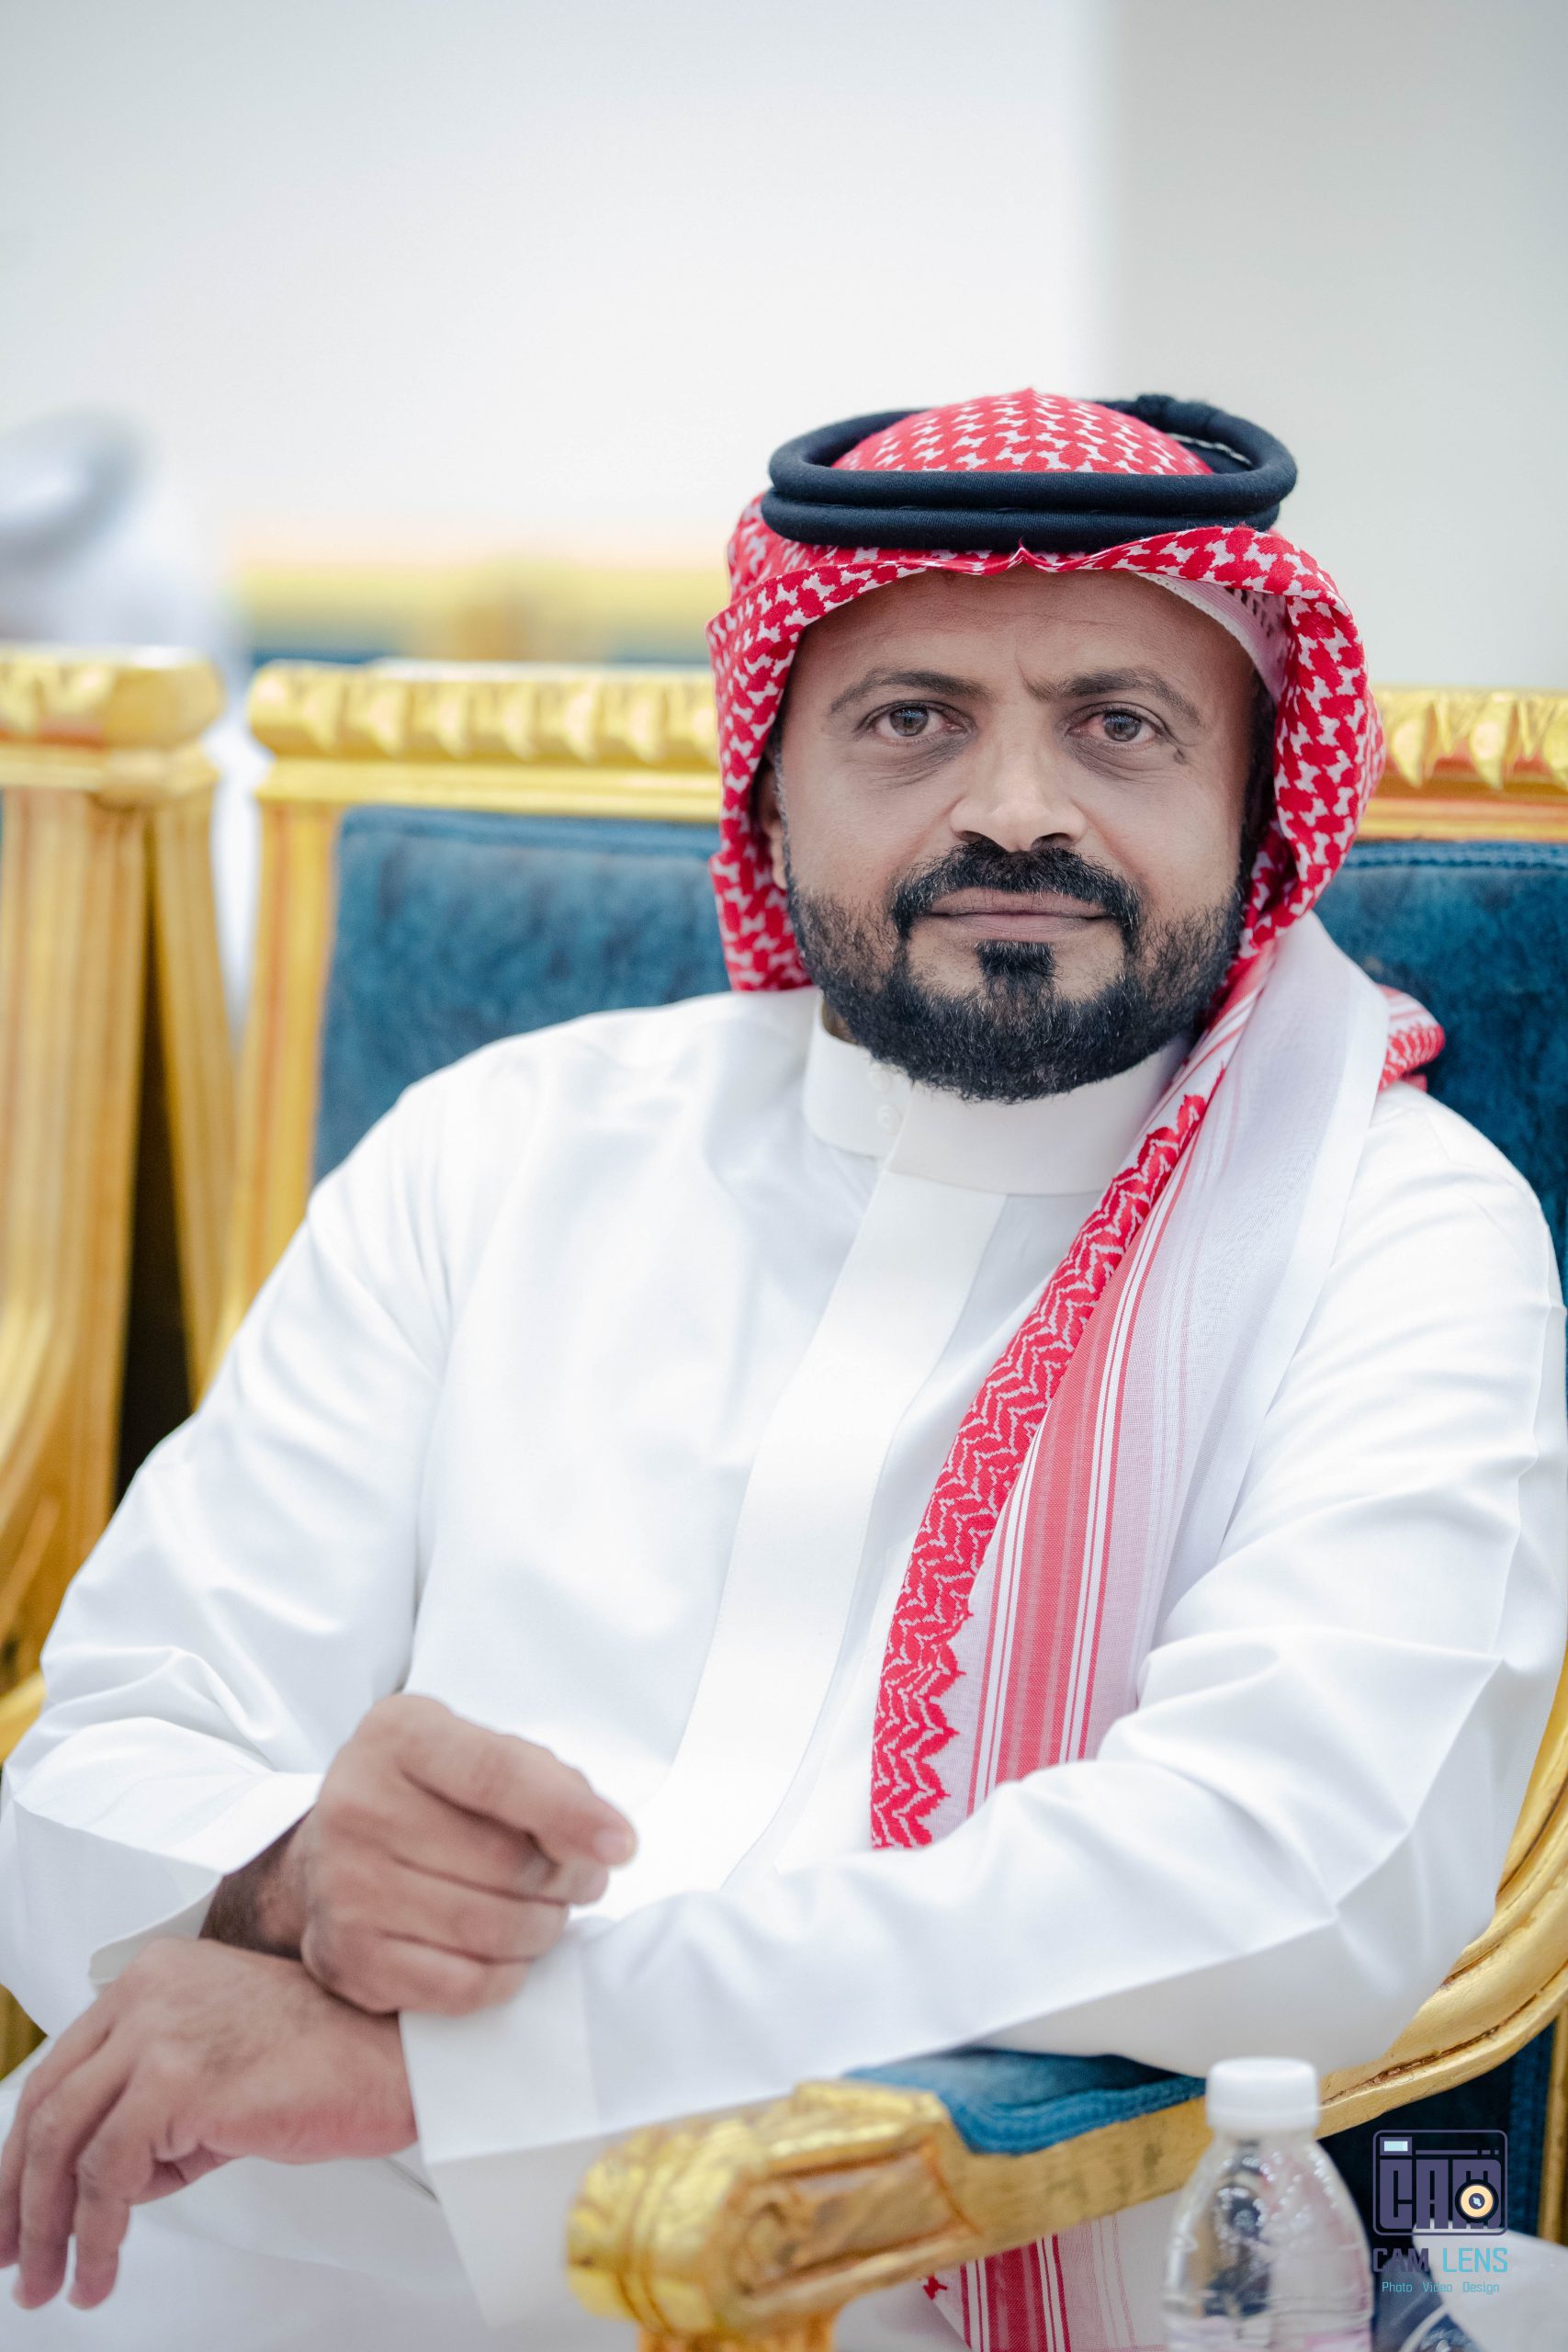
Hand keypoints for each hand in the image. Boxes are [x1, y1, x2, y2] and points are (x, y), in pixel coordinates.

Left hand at [0, 1938, 413, 2310]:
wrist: (396, 2060)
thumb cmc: (328, 2062)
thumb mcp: (218, 2072)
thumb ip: (155, 2109)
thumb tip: (106, 2180)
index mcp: (154, 1977)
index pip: (60, 2069)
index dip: (23, 2149)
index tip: (12, 2205)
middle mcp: (148, 1992)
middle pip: (47, 2103)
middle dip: (17, 2194)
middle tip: (14, 2254)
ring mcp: (160, 2030)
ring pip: (61, 2141)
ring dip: (49, 2227)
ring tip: (55, 2280)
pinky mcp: (177, 2079)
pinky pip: (106, 2173)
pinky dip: (96, 2234)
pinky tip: (101, 2266)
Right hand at [204, 1694, 634, 2016]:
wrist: (335, 1852)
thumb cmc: (434, 1797)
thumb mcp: (480, 1753)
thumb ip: (546, 1782)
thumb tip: (605, 1842)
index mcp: (398, 1734)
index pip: (498, 1774)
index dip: (569, 1814)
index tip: (624, 1845)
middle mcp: (356, 1804)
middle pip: (504, 1861)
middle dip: (568, 1879)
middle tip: (580, 1880)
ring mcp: (342, 1885)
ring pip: (490, 1928)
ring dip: (542, 1928)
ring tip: (546, 1912)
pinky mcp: (346, 1957)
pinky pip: (461, 1985)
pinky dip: (504, 1975)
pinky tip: (506, 1952)